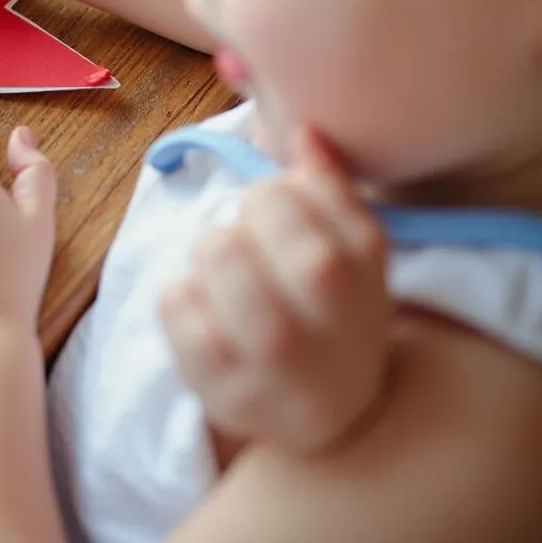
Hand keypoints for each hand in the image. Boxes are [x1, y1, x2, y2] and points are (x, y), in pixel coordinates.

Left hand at [160, 127, 390, 455]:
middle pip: (235, 239)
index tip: (275, 209)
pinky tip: (205, 309)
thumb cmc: (333, 309)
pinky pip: (177, 309)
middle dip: (234, 225)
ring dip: (207, 256)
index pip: (294, 202)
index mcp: (364, 283)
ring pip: (209, 264)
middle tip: (246, 242)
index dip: (272, 195)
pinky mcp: (225, 396)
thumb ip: (330, 187)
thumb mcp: (352, 248)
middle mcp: (327, 336)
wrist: (329, 410)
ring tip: (227, 276)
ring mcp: (274, 374)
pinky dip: (179, 295)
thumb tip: (304, 133)